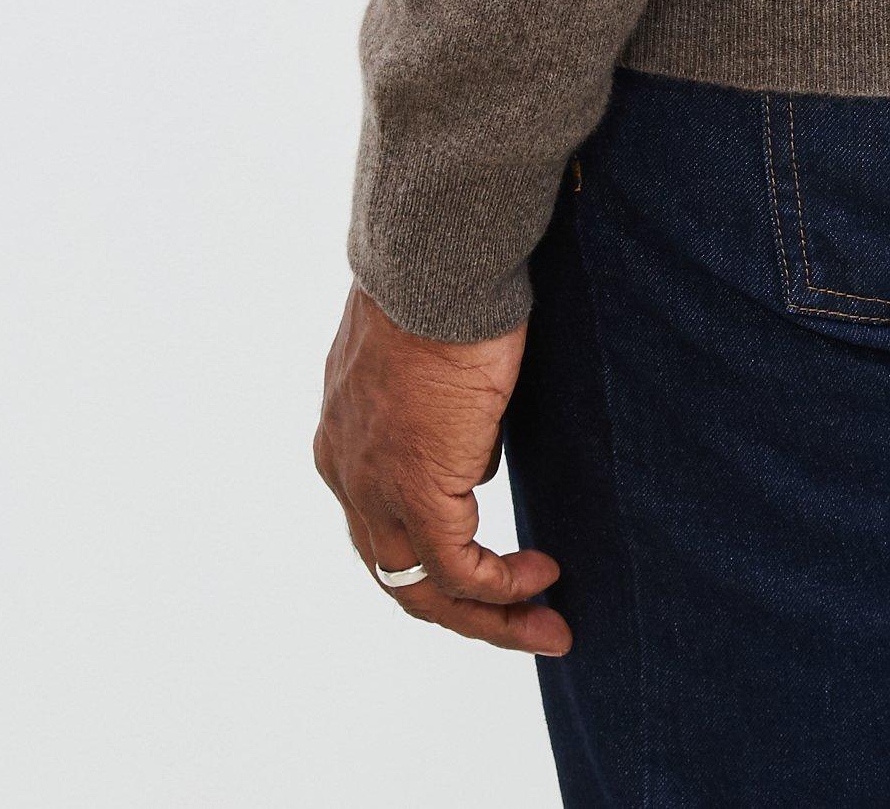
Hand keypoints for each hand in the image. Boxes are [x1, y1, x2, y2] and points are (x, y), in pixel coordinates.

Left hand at [312, 282, 572, 656]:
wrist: (435, 264)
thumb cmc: (441, 288)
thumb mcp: (432, 362)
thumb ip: (445, 416)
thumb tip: (478, 455)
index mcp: (344, 438)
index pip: (381, 526)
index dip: (435, 559)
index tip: (490, 568)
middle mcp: (347, 471)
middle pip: (397, 572)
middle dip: (463, 609)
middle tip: (526, 623)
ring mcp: (375, 488)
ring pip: (421, 588)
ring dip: (488, 617)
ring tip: (545, 625)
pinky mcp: (419, 492)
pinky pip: (458, 571)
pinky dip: (502, 588)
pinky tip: (542, 577)